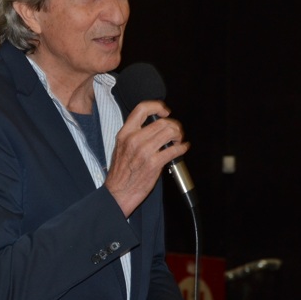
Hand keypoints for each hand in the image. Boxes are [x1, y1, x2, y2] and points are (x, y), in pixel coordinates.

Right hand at [105, 100, 188, 216]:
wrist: (118, 193)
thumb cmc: (120, 173)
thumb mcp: (121, 147)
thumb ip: (134, 135)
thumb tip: (153, 126)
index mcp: (125, 133)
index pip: (142, 109)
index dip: (157, 106)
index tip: (165, 111)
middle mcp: (134, 139)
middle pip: (162, 121)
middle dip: (174, 125)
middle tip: (176, 132)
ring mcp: (144, 151)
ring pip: (170, 132)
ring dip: (179, 135)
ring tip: (179, 140)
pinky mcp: (154, 163)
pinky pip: (175, 150)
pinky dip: (182, 148)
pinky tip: (182, 149)